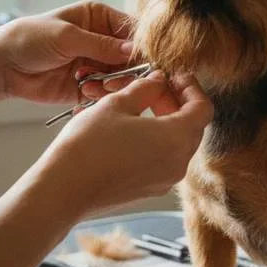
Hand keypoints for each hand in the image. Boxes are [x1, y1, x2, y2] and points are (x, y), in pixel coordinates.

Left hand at [0, 1, 134, 103]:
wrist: (3, 65)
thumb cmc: (31, 38)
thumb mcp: (67, 36)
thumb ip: (101, 44)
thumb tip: (134, 50)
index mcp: (99, 18)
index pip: (131, 30)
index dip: (139, 46)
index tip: (141, 60)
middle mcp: (101, 41)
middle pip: (131, 57)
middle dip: (126, 70)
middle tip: (113, 79)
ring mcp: (95, 64)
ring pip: (122, 78)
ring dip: (112, 83)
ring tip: (93, 84)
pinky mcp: (88, 86)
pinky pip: (106, 93)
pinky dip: (100, 94)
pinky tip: (84, 90)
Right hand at [35, 72, 212, 215]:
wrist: (63, 190)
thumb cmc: (88, 146)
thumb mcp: (117, 104)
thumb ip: (145, 88)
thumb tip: (158, 81)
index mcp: (177, 139)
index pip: (203, 108)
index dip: (191, 87)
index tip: (175, 76)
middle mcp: (178, 164)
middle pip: (192, 126)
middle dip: (175, 103)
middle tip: (153, 87)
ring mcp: (164, 180)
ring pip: (176, 143)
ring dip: (162, 120)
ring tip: (134, 105)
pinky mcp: (148, 190)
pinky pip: (161, 159)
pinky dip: (152, 140)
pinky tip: (127, 128)